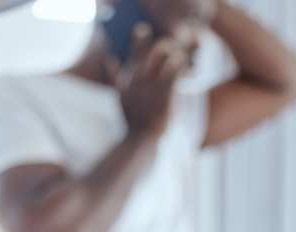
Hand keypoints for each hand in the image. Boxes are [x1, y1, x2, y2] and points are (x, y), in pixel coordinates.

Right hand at [108, 23, 190, 137]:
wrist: (141, 137)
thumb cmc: (132, 117)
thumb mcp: (120, 95)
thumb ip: (115, 75)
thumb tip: (109, 59)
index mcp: (131, 77)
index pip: (135, 51)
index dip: (140, 37)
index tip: (145, 29)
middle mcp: (141, 78)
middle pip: (157, 50)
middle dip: (167, 46)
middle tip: (173, 50)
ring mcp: (154, 86)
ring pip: (170, 59)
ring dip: (178, 57)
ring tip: (182, 63)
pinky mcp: (166, 94)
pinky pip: (178, 73)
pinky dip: (183, 69)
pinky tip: (186, 74)